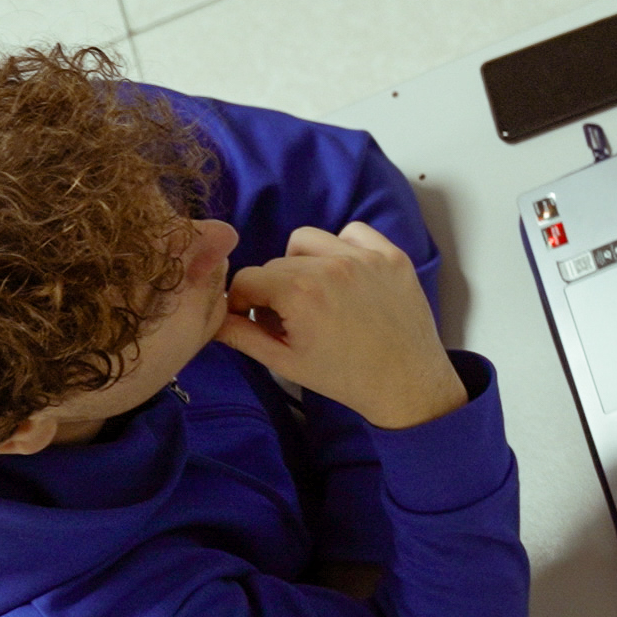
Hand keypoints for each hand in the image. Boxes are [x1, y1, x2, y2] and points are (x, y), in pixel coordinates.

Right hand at [216, 222, 466, 428]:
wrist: (406, 384)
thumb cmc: (344, 377)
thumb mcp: (283, 362)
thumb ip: (239, 336)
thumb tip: (210, 318)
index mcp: (300, 291)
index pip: (247, 278)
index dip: (244, 302)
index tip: (257, 319)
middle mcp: (331, 266)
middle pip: (276, 263)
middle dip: (274, 289)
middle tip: (291, 318)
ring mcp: (366, 258)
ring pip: (309, 240)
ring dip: (303, 262)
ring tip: (316, 294)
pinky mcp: (392, 256)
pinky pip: (353, 232)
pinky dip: (343, 247)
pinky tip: (345, 276)